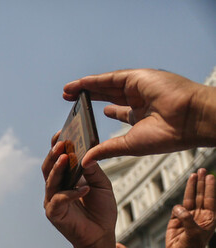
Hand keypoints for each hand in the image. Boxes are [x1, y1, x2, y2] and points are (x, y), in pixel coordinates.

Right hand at [43, 134, 117, 247]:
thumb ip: (92, 171)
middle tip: (60, 142)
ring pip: (50, 181)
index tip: (61, 131)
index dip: (57, 146)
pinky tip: (84, 189)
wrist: (101, 234)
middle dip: (53, 154)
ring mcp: (53, 201)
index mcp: (65, 178)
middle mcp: (55, 188)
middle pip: (48, 167)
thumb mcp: (101, 184)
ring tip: (64, 157)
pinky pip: (60, 200)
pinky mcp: (54, 214)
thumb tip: (86, 155)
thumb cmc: (101, 209)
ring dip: (57, 169)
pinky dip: (71, 193)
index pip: (57, 159)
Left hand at [64, 69, 215, 164]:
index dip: (100, 112)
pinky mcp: (137, 78)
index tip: (84, 116)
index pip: (117, 111)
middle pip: (107, 95)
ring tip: (67, 91)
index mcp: (142, 116)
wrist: (190, 120)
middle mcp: (140, 99)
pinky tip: (78, 84)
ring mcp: (139, 87)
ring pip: (106, 85)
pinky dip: (93, 81)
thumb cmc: (168, 135)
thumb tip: (85, 161)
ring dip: (85, 87)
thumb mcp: (129, 145)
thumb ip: (106, 150)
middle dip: (87, 97)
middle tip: (68, 100)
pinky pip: (110, 78)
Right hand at [165, 169, 215, 247]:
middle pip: (201, 195)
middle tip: (202, 170)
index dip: (210, 188)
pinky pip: (177, 209)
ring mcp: (188, 217)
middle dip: (202, 183)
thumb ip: (187, 219)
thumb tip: (178, 208)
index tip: (210, 176)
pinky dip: (178, 206)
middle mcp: (200, 216)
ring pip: (190, 199)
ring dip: (192, 187)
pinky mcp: (176, 220)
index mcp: (209, 219)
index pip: (210, 199)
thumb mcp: (193, 234)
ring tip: (194, 175)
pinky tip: (179, 208)